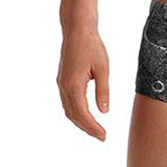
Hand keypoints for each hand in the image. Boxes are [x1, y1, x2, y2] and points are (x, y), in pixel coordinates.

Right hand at [56, 26, 109, 140]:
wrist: (77, 29)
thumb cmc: (92, 46)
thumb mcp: (102, 67)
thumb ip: (103, 90)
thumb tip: (105, 111)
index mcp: (73, 85)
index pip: (82, 114)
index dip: (92, 127)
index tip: (104, 135)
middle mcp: (64, 86)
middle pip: (73, 115)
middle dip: (87, 128)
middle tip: (102, 136)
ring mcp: (61, 83)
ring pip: (68, 110)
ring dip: (80, 121)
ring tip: (95, 129)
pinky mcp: (62, 79)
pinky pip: (67, 101)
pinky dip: (76, 111)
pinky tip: (86, 113)